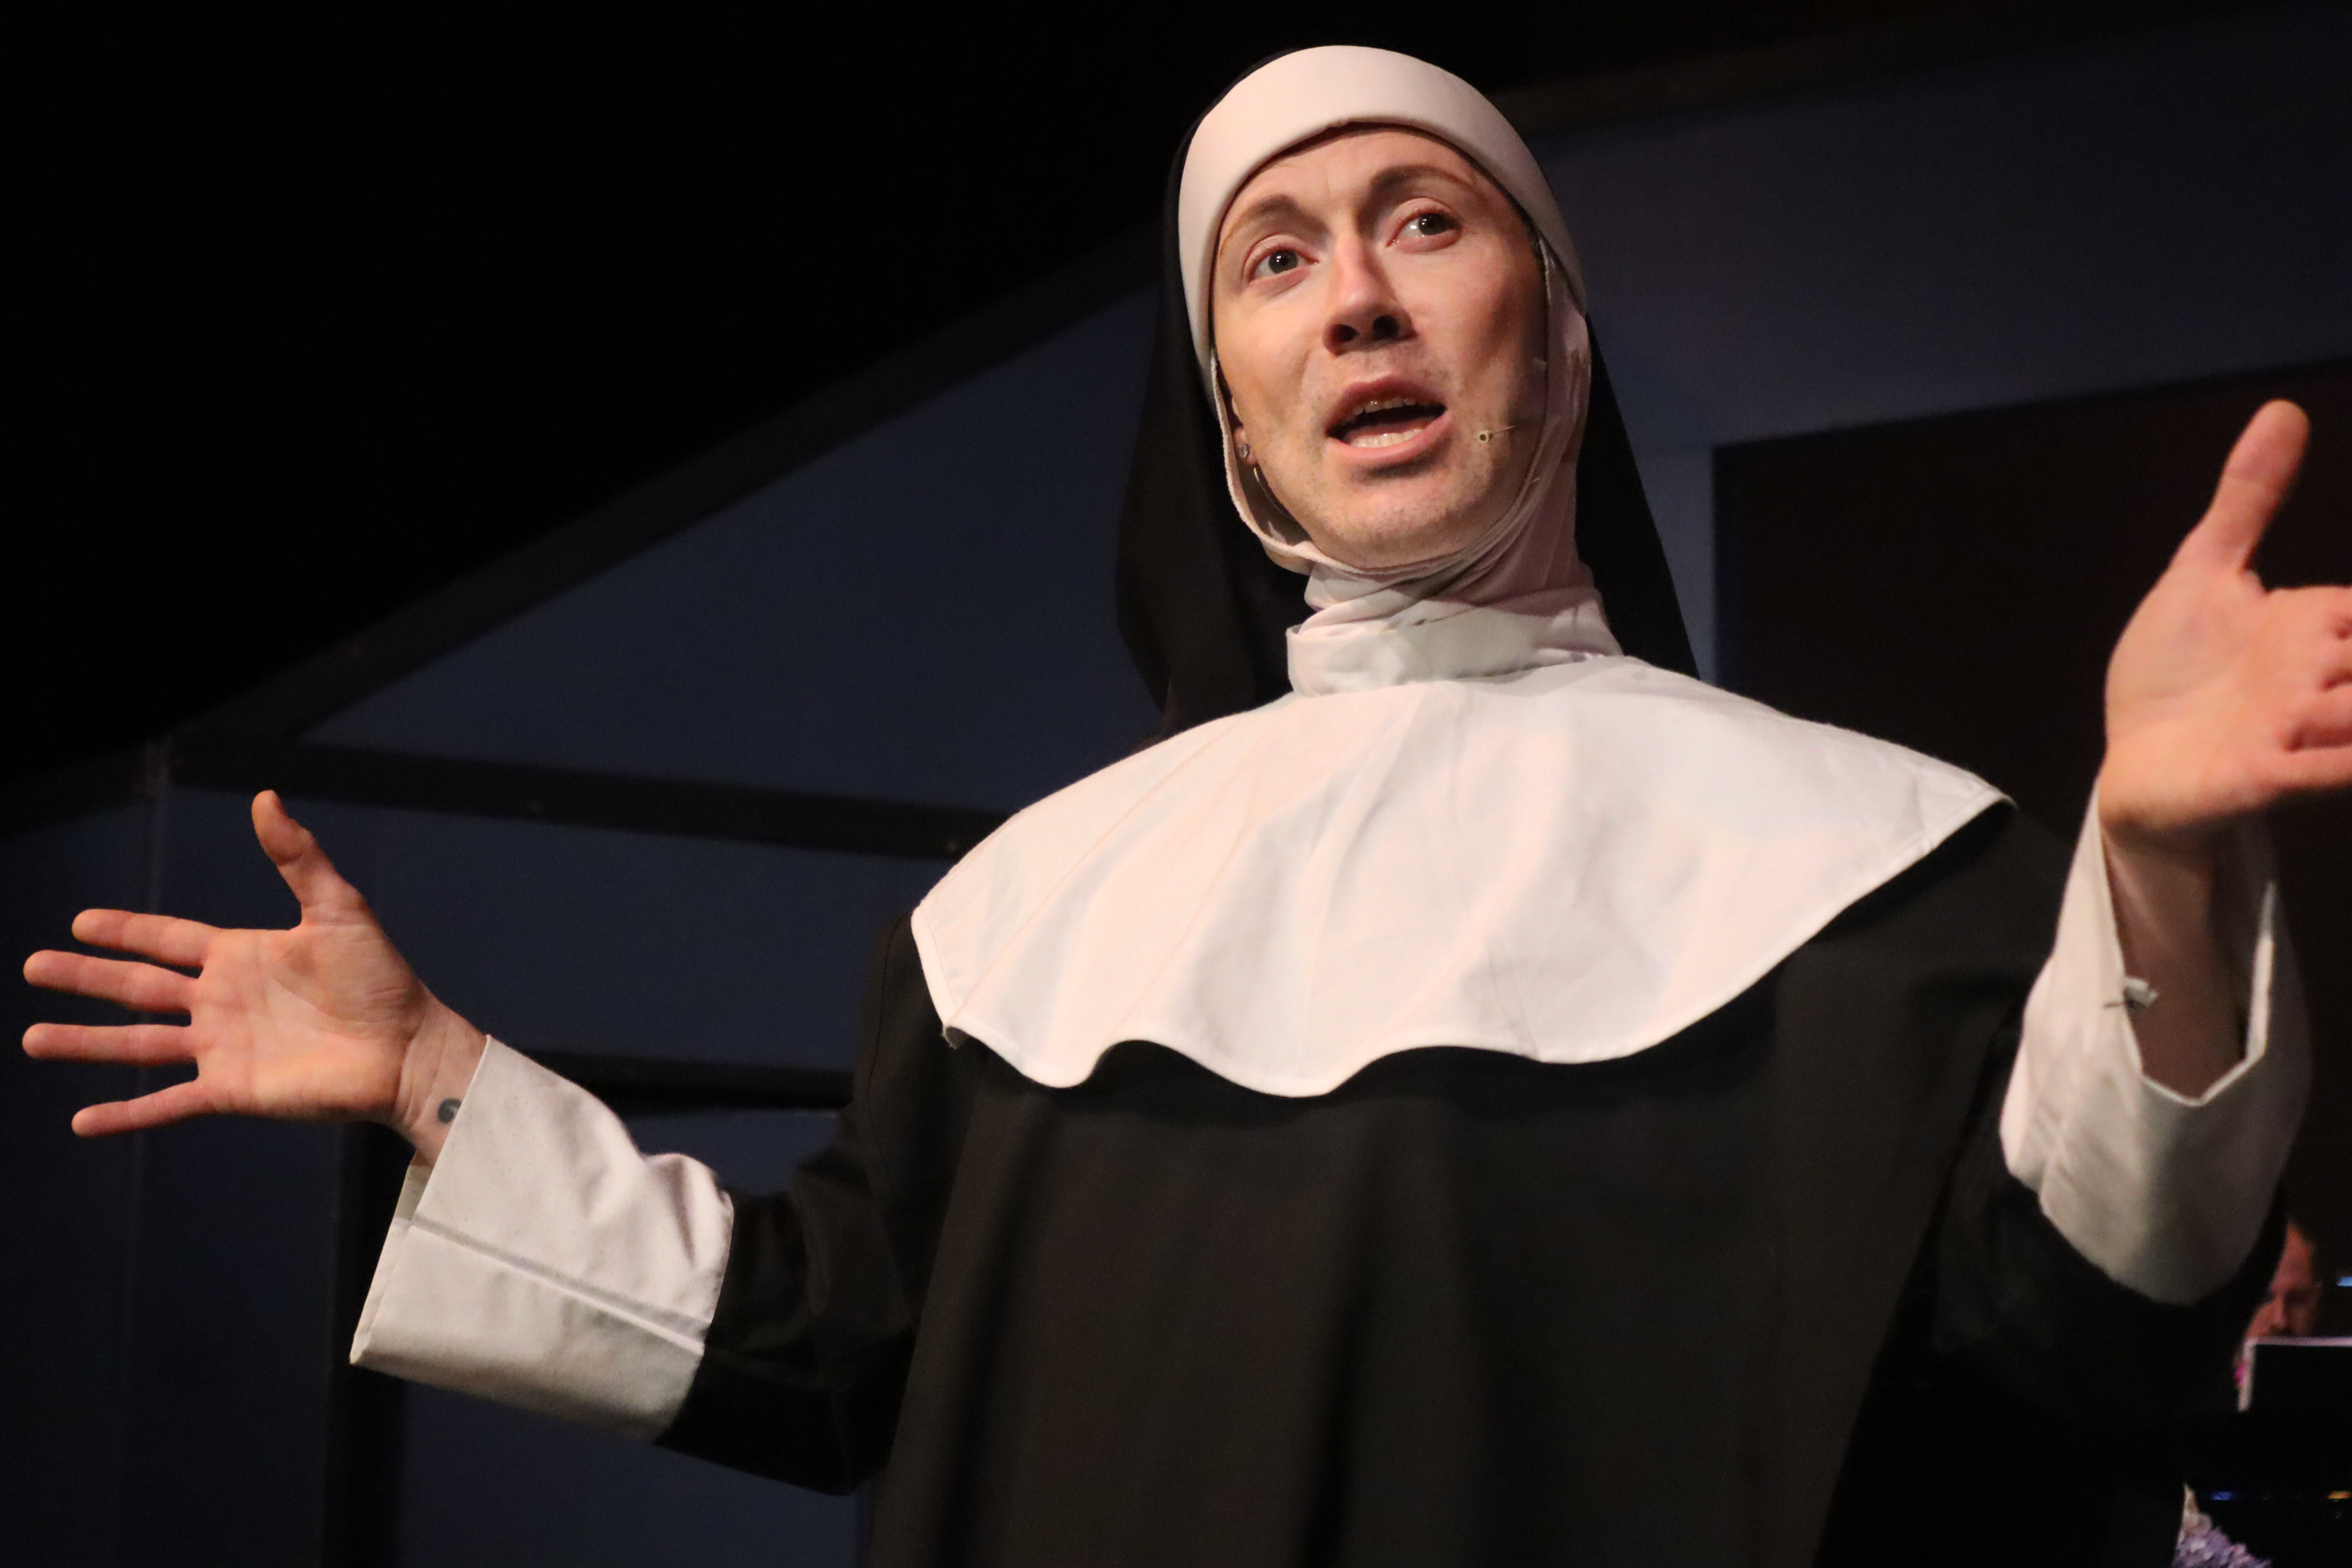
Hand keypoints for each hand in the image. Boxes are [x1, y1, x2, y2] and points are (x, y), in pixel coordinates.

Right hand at [22, 791, 484, 1159]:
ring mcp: (223, 1048)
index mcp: (242, 956)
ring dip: (85, 1043)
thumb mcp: (339, 910)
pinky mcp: (232, 1090)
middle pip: (137, 987)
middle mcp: (222, 1001)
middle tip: (32, 967)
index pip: (168, 939)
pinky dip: (124, 1114)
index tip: (80, 922)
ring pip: (137, 1044)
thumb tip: (266, 797)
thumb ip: (298, 857)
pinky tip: (81, 1122)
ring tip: (32, 1039)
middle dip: (85, 978)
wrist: (411, 1049)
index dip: (125, 930)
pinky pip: (166, 1104)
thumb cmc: (383, 981)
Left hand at [2096, 401, 2349, 1096]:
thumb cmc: (2176, 672)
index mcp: (2317, 623)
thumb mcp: (2203, 573)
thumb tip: (2282, 410)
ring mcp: (2296, 730)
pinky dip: (2345, 762)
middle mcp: (2322, 677)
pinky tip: (2351, 751)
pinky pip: (2321, 772)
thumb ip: (2246, 501)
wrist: (2136, 763)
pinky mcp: (2262, 777)